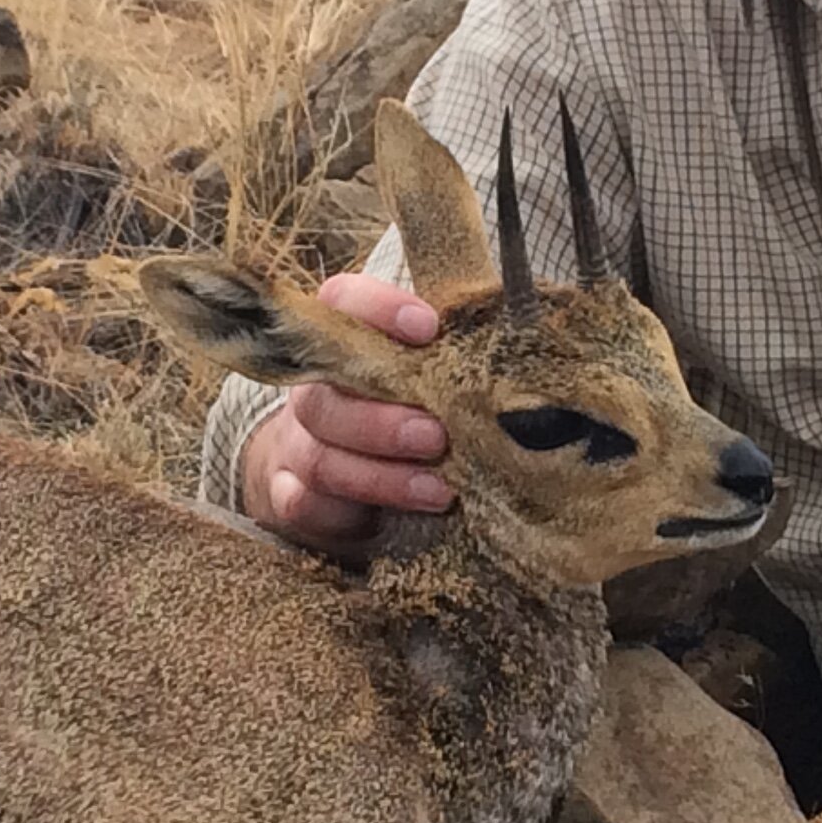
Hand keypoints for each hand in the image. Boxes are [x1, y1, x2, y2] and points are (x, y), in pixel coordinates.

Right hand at [237, 273, 447, 550]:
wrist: (332, 476)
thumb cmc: (401, 407)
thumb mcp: (424, 373)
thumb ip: (455, 353)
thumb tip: (526, 336)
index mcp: (341, 341)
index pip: (341, 302)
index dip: (378, 309)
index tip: (428, 327)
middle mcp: (311, 389)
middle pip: (323, 395)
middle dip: (382, 419)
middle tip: (437, 436)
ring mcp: (297, 445)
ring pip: (320, 456)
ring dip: (381, 474)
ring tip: (438, 489)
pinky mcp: (295, 498)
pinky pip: (301, 504)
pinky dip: (341, 512)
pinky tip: (386, 520)